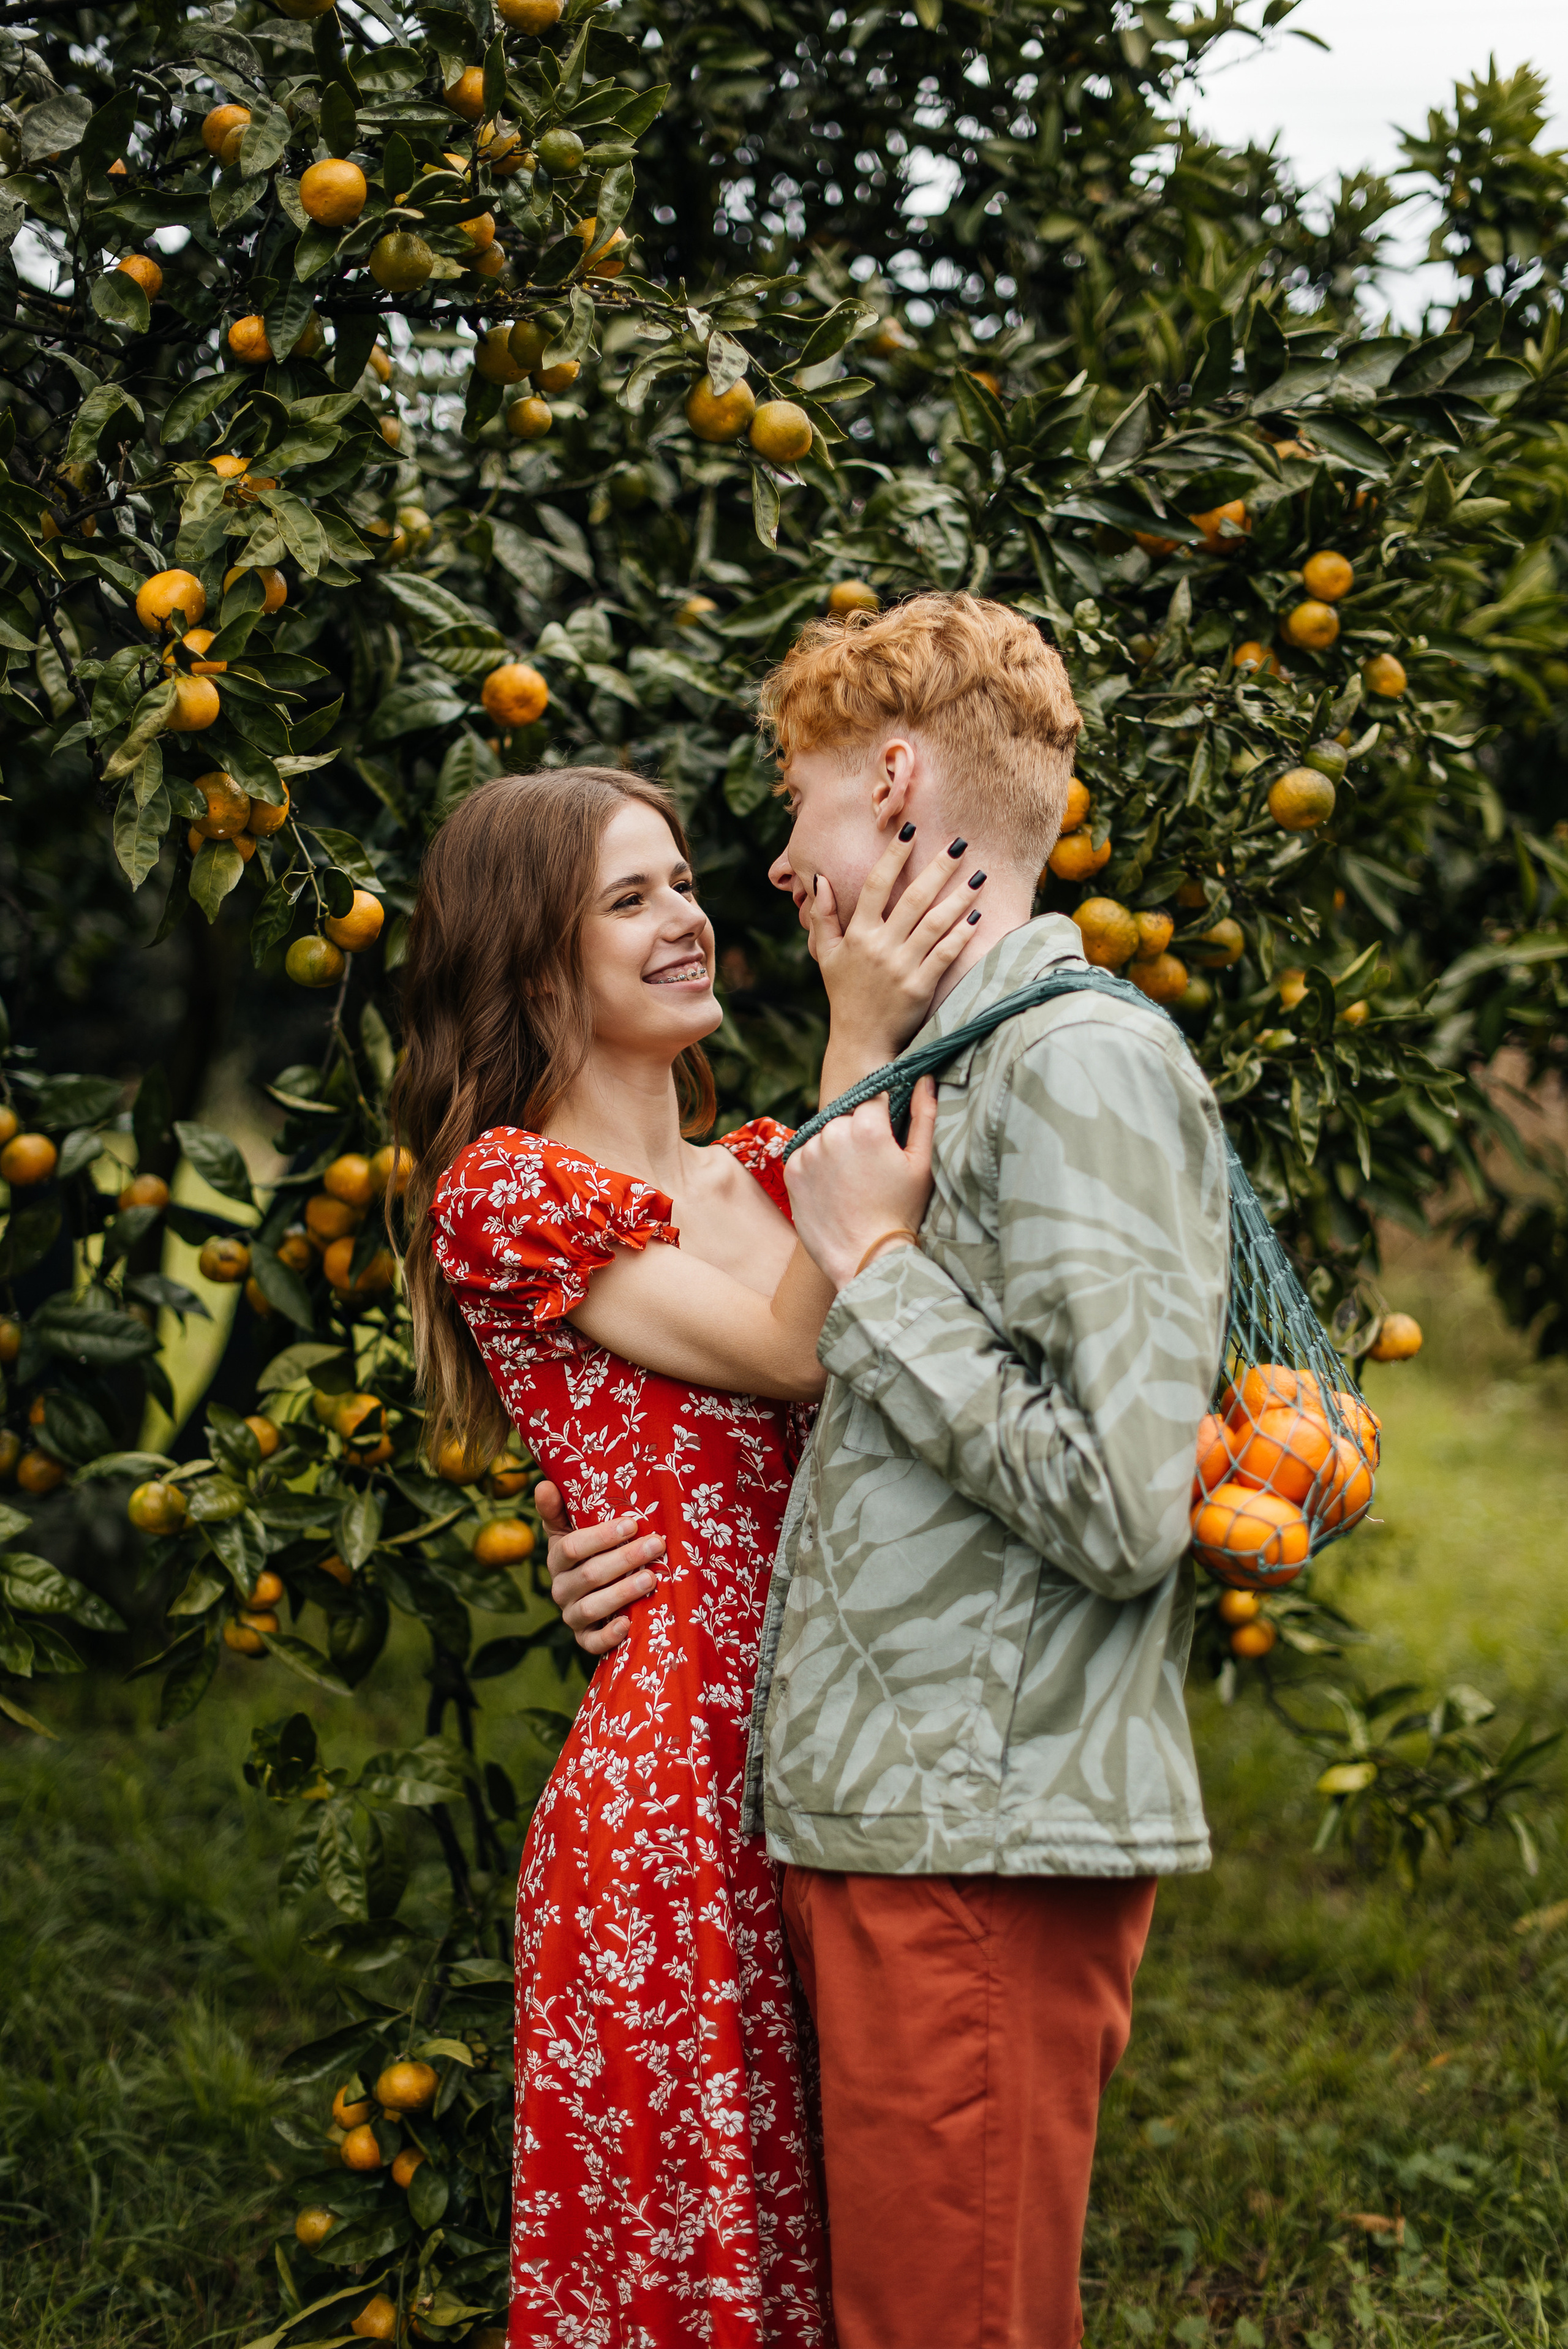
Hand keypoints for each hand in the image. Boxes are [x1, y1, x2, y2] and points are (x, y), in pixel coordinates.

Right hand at [537, 1479, 663, 1656]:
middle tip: (656, 1545)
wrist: (592, 1594)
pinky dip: (609, 1635)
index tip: (633, 1524)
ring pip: (592, 1607)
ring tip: (652, 1579)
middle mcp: (560, 1588)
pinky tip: (629, 1624)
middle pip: (589, 1575)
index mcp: (557, 1558)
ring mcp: (572, 1616)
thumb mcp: (571, 1528)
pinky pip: (592, 1643)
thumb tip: (545, 1484)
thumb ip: (558, 1509)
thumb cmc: (589, 1552)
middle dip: (625, 1559)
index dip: (602, 1536)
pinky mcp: (585, 1639)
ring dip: (623, 1593)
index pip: (573, 1547)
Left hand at [783, 1077, 936, 1289]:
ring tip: (852, 1181)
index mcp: (867, 1126)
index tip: (886, 1140)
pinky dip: (817, 1165)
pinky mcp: (791, 1171)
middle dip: (858, 1133)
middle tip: (870, 1168)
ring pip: (825, 1135)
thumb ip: (925, 1115)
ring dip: (836, 1148)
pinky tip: (834, 1188)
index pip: (873, 1099)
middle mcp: (833, 1132)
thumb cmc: (902, 1212)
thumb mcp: (922, 1164)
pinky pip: (806, 1154)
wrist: (866, 1258)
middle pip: (847, 1117)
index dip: (882, 1118)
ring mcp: (809, 1151)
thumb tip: (924, 1079)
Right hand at [810, 828, 984, 1090]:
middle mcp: (879, 946)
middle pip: (912, 898)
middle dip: (938, 868)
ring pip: (933, 924)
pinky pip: (944, 955)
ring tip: (979, 876)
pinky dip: (961, 935)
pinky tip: (976, 917)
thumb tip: (819, 879)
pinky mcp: (919, 987)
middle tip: (960, 844)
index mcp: (857, 934)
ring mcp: (900, 967)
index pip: (875, 885)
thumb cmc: (845, 995)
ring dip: (958, 898)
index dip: (893, 856)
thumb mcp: (826, 955)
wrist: (859, 1041)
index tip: (910, 830)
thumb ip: (823, 916)